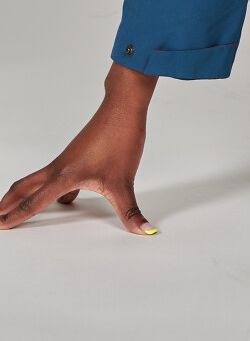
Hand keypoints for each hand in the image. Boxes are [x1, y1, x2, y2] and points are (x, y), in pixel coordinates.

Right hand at [0, 62, 159, 234]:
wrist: (123, 108)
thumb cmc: (120, 139)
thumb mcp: (124, 183)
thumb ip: (131, 212)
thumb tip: (145, 231)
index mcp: (65, 177)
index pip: (34, 203)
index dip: (16, 217)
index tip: (0, 226)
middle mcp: (60, 168)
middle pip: (25, 188)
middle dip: (8, 204)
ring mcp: (67, 160)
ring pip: (38, 180)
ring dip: (25, 195)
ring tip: (16, 208)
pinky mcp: (77, 155)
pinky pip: (56, 175)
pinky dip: (50, 188)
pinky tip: (65, 198)